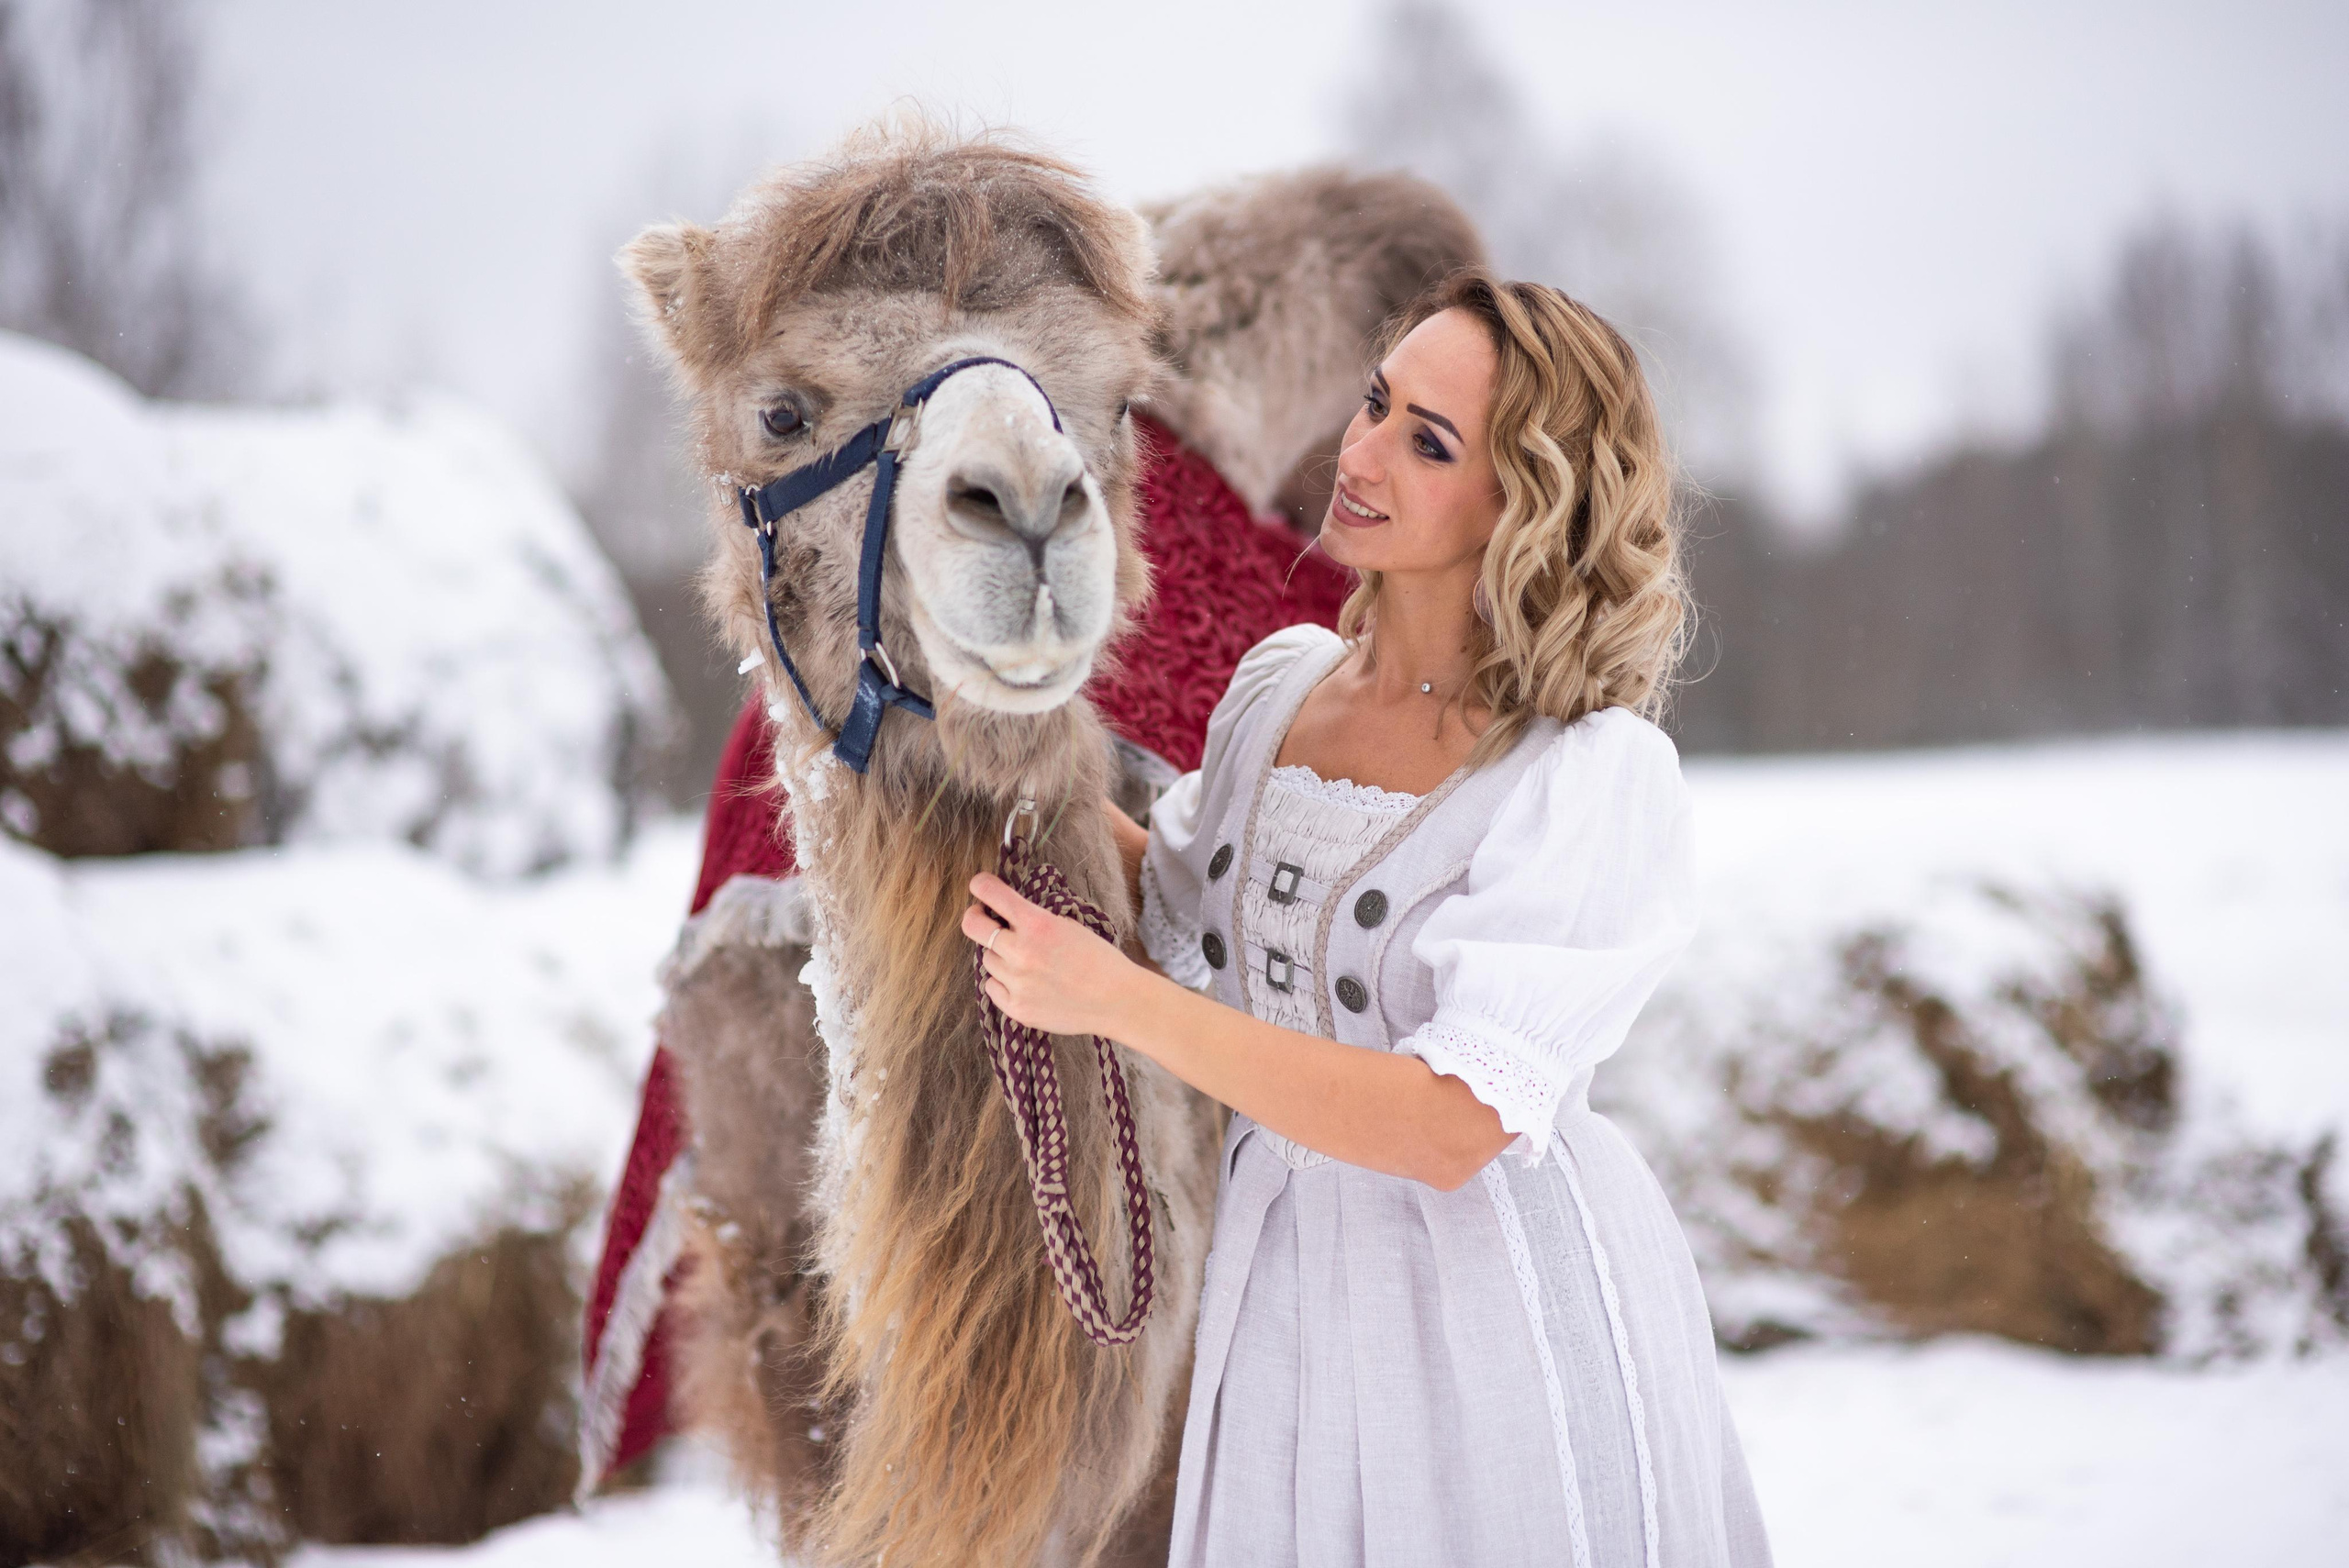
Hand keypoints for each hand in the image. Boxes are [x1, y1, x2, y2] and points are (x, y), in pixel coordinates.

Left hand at [962, 871, 1142, 1040]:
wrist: (1117, 1000)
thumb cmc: (1098, 959)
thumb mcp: (1067, 925)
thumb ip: (1033, 918)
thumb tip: (1004, 914)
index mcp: (1037, 924)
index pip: (990, 892)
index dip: (980, 885)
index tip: (980, 886)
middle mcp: (1021, 952)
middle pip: (972, 926)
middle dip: (975, 918)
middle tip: (982, 918)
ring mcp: (1016, 983)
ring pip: (987, 959)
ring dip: (1000, 955)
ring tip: (1026, 961)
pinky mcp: (1016, 1008)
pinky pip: (992, 986)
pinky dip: (1003, 982)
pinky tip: (1025, 982)